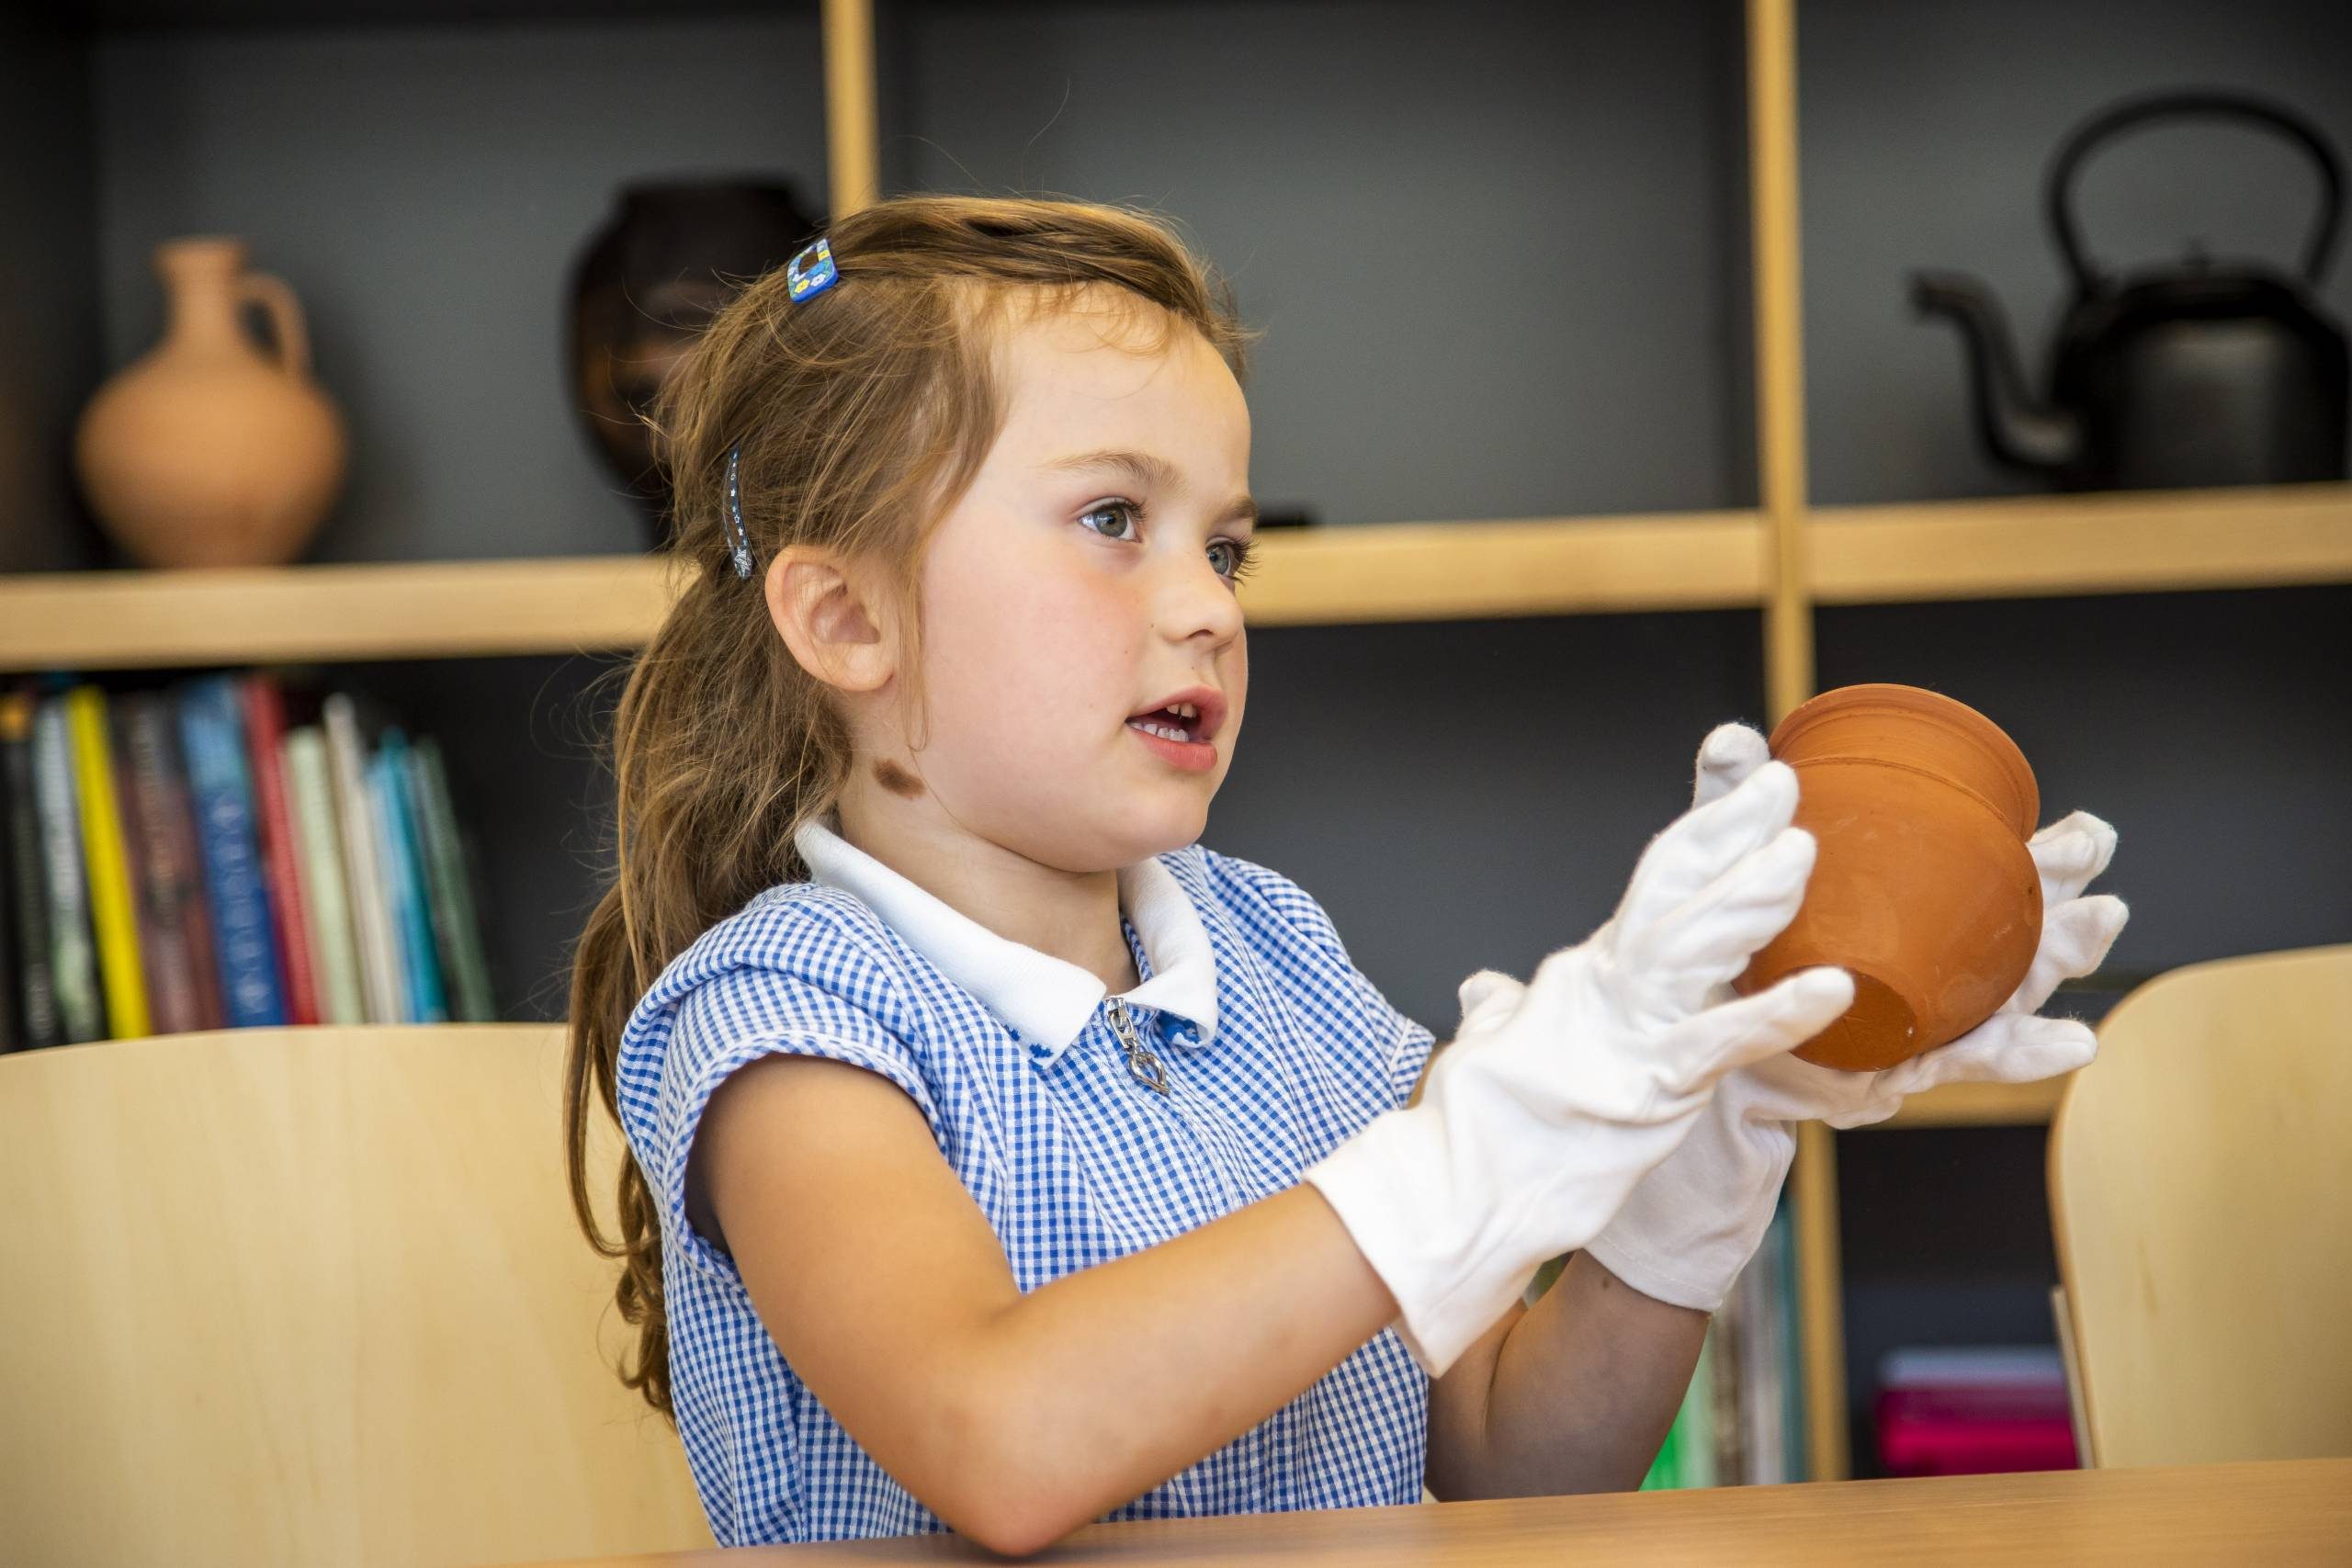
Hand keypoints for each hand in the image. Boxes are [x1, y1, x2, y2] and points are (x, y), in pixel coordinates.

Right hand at [1303, 758, 1854, 1376]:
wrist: (1450, 1195)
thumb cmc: (1472, 1130)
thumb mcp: (1489, 1049)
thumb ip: (1499, 1011)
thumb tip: (1484, 990)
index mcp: (1586, 977)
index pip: (1654, 887)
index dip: (1704, 834)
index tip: (1753, 796)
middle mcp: (1605, 988)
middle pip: (1674, 890)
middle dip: (1731, 832)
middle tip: (1782, 784)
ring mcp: (1627, 1035)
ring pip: (1696, 944)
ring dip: (1753, 896)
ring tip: (1802, 851)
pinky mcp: (1649, 1089)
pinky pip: (1723, 1042)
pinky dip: (1778, 1013)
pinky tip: (1833, 988)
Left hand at [1579, 721, 2129, 1311]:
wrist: (1689, 1038)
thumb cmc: (1727, 946)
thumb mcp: (1726, 867)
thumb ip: (1730, 798)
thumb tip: (1735, 736)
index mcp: (1906, 906)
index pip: (1986, 871)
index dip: (2042, 854)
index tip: (2087, 830)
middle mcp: (1931, 964)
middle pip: (2016, 929)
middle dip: (2064, 901)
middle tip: (2100, 879)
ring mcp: (1921, 1019)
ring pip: (2008, 990)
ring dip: (2059, 961)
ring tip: (2098, 929)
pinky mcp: (1893, 1066)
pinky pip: (1963, 1061)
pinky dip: (2023, 1053)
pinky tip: (2073, 1044)